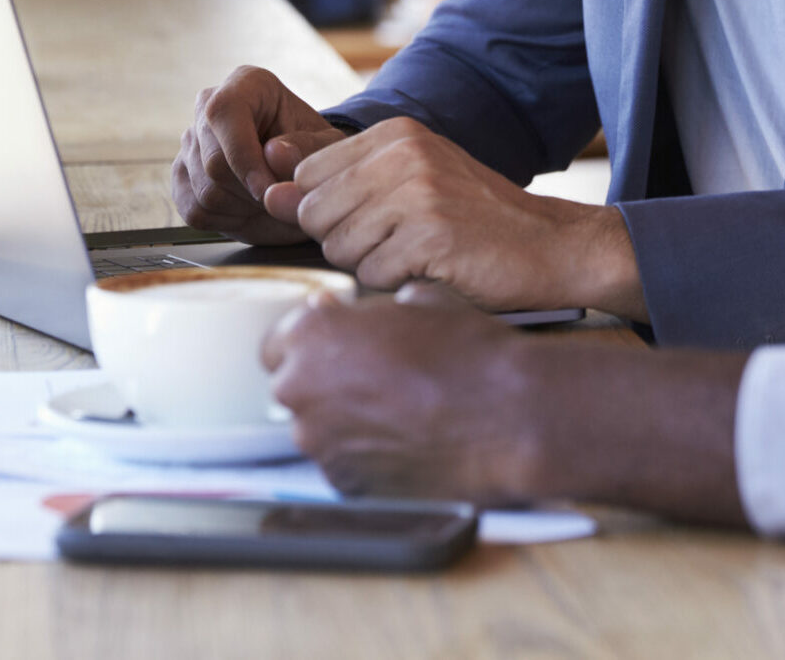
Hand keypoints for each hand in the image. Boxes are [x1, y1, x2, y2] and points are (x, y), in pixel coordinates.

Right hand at [171, 65, 345, 244]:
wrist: (298, 173)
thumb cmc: (313, 151)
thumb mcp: (328, 146)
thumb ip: (308, 148)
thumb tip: (274, 153)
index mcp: (247, 84)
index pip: (225, 112)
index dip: (245, 157)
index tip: (270, 190)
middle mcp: (209, 106)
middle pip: (214, 162)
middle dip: (251, 192)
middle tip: (282, 199)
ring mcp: (190, 141)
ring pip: (205, 190)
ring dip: (243, 208)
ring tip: (271, 200)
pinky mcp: (181, 175)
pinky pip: (195, 210)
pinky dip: (226, 221)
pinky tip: (249, 208)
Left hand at [262, 118, 646, 316]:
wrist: (550, 245)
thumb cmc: (477, 219)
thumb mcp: (413, 180)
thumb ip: (339, 182)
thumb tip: (270, 189)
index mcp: (397, 133)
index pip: (309, 174)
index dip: (329, 210)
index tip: (373, 219)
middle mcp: (404, 154)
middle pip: (317, 213)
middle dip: (345, 241)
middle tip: (397, 242)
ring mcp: (418, 193)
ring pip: (338, 247)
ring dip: (370, 265)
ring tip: (415, 256)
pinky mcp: (430, 236)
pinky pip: (371, 275)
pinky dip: (394, 285)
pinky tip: (429, 271)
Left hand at [264, 283, 540, 501]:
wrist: (503, 416)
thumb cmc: (467, 353)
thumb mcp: (420, 300)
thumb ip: (374, 310)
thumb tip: (367, 316)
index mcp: (313, 336)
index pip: (281, 339)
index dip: (314, 339)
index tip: (337, 341)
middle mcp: (302, 391)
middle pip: (293, 384)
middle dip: (325, 378)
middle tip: (372, 374)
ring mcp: (320, 444)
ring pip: (317, 425)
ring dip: (343, 416)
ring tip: (396, 407)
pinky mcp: (345, 484)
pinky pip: (341, 461)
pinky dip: (363, 451)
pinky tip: (403, 437)